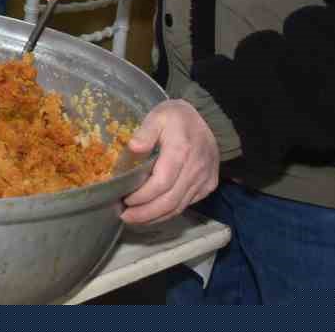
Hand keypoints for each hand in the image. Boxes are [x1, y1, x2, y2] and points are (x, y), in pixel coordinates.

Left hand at [120, 99, 219, 224]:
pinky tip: (152, 214)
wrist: (210, 120)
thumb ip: (145, 131)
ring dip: (155, 217)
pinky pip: (186, 204)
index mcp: (182, 151)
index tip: (125, 199)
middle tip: (125, 217)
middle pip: (170, 201)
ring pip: (178, 207)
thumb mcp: (158, 115)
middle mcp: (195, 169)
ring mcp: (204, 180)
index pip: (161, 183)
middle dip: (145, 213)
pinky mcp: (208, 186)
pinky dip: (168, 212)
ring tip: (134, 219)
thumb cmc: (177, 117)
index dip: (142, 196)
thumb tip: (132, 148)